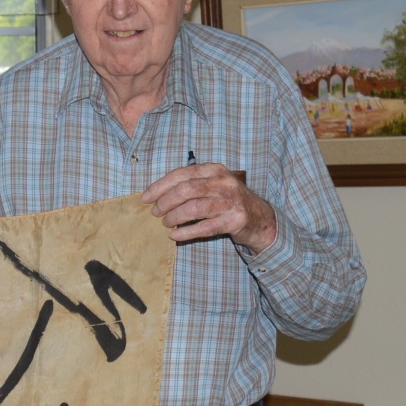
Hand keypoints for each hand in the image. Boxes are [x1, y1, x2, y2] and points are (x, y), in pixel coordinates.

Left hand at [141, 162, 276, 254]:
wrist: (259, 218)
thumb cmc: (227, 201)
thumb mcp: (213, 185)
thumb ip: (191, 185)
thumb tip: (157, 195)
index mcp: (214, 170)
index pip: (182, 174)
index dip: (160, 186)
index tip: (145, 198)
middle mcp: (223, 182)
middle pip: (186, 190)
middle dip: (165, 202)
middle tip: (155, 213)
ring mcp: (230, 201)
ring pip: (194, 208)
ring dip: (174, 217)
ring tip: (165, 223)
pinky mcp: (234, 220)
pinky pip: (205, 228)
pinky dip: (186, 232)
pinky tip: (175, 236)